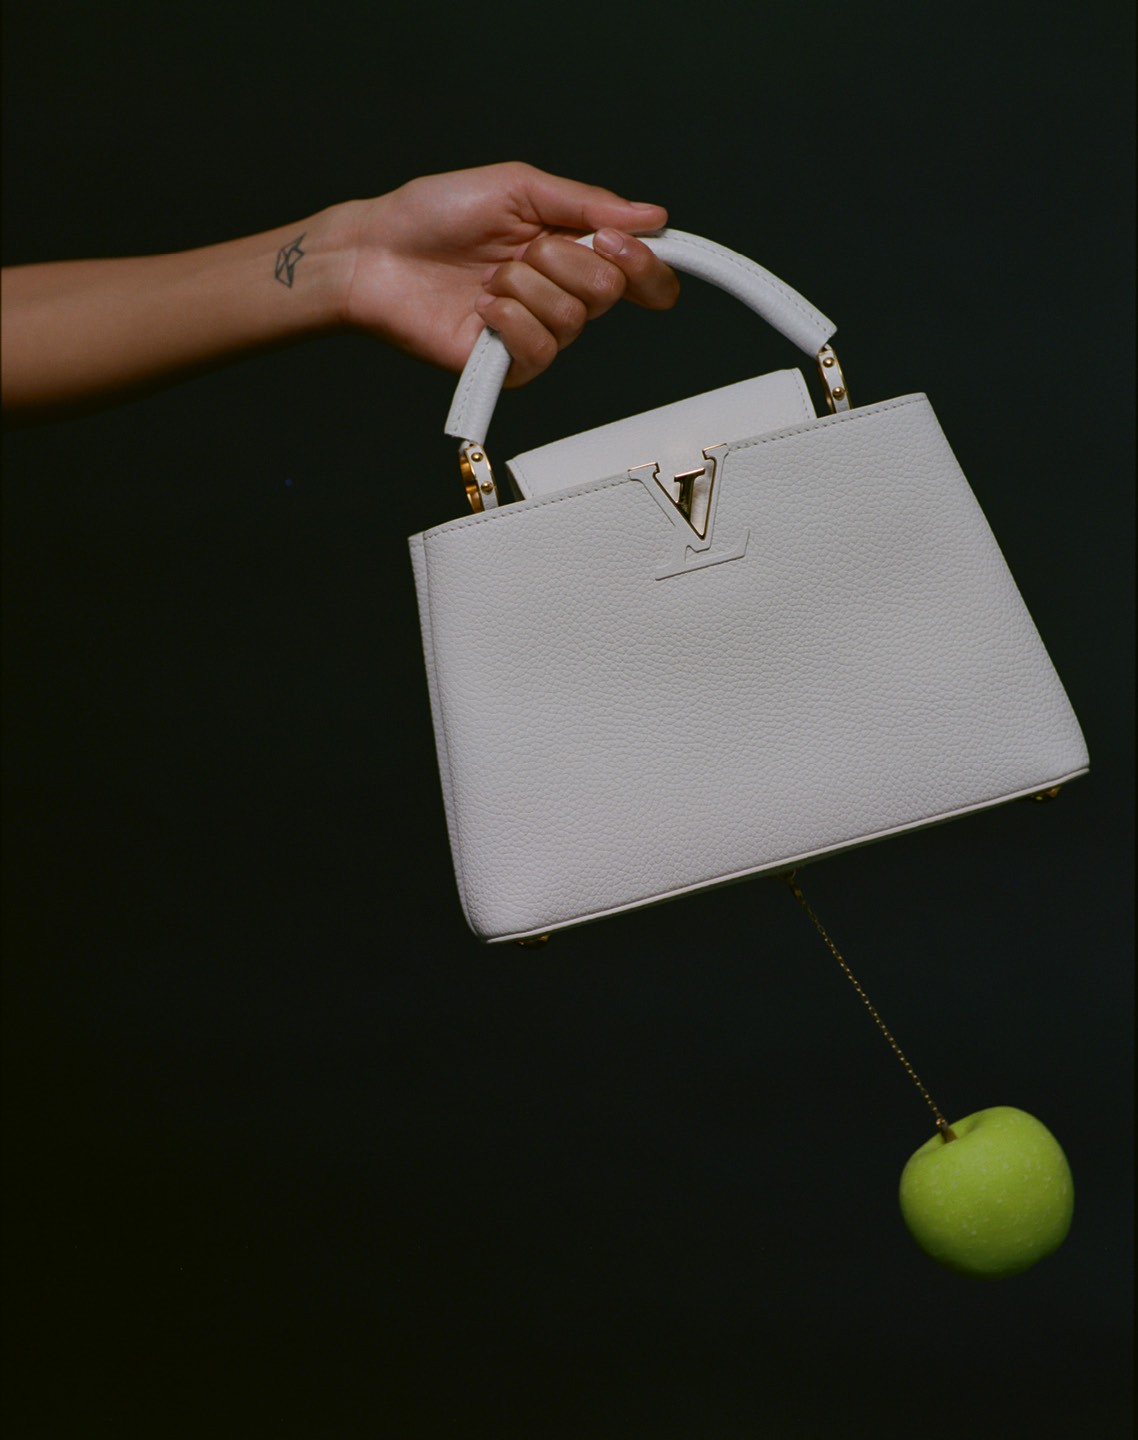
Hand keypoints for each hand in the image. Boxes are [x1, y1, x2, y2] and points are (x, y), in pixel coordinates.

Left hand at [341, 161, 678, 385]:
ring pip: (573, 318)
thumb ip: (587, 203)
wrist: (377, 253)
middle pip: (610, 290)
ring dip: (525, 285)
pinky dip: (511, 319)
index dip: (644, 263)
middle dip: (565, 258)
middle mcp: (560, 295)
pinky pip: (541, 349)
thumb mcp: (517, 188)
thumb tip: (651, 216)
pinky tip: (482, 307)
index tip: (619, 241)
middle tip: (522, 249)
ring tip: (487, 277)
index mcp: (570, 251)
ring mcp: (535, 332)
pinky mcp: (509, 366)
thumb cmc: (433, 217)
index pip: (639, 275)